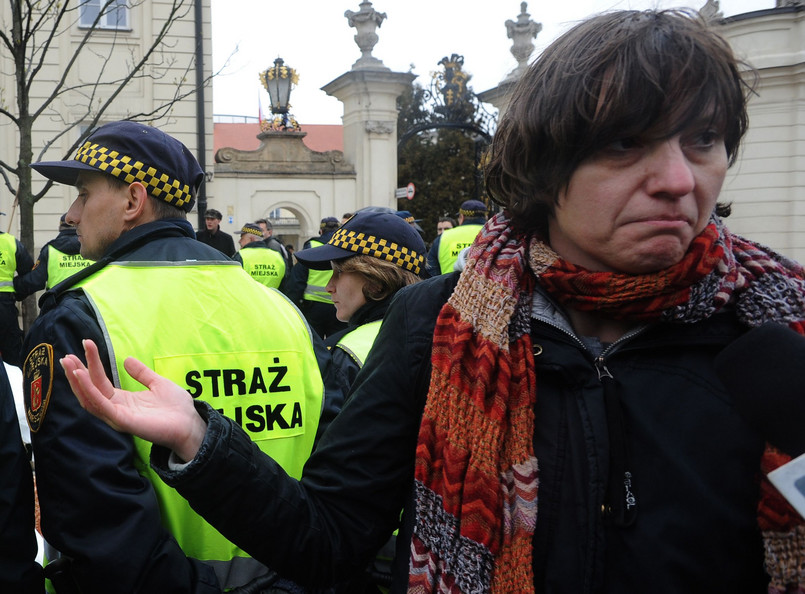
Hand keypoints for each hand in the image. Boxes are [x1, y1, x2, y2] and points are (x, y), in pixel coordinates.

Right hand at [61, 339, 206, 461]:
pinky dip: (90, 391)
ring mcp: (118, 416)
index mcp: (122, 400)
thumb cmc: (176, 408)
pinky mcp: (123, 421)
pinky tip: (82, 377)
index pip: (100, 381)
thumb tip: (127, 359)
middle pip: (90, 390)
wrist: (191, 424)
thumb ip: (141, 373)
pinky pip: (102, 405)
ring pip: (90, 399)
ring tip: (70, 364)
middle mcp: (116, 409)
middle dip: (77, 373)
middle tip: (67, 356)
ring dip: (79, 381)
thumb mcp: (157, 383)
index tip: (86, 344)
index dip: (92, 364)